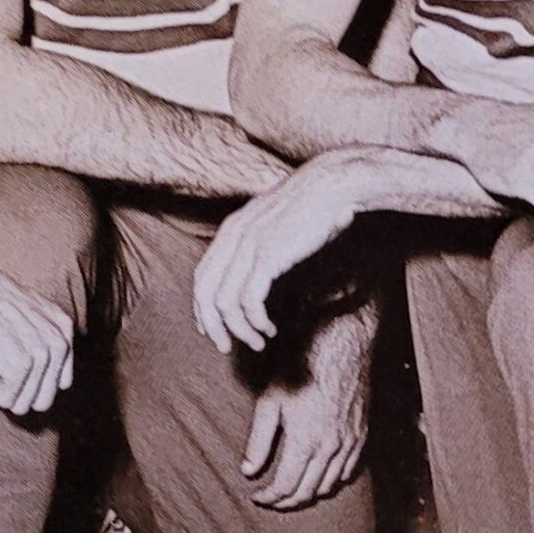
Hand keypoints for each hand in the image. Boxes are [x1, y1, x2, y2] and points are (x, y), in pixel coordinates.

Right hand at [0, 235, 75, 417]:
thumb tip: (57, 383)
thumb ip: (47, 339)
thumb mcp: (31, 312)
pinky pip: (6, 400)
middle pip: (43, 400)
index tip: (12, 351)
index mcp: (64, 329)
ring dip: (2, 387)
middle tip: (1, 356)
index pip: (60, 384)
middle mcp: (59, 343)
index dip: (30, 378)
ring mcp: (41, 354)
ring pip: (24, 405)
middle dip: (18, 389)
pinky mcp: (21, 365)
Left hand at [194, 156, 361, 352]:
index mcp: (231, 229)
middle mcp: (233, 237)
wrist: (331, 185)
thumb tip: (257, 275)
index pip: (202, 276)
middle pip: (205, 292)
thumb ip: (259, 245)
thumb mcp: (274, 224)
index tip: (212, 328)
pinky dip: (256, 321)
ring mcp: (249, 246)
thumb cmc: (311, 206)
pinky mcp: (268, 256)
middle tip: (225, 347)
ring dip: (240, 329)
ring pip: (225, 302)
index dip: (202, 307)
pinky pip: (249, 300)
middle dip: (212, 326)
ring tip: (258, 341)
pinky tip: (269, 328)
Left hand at [242, 304, 377, 509]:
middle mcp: (330, 448)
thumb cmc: (300, 367)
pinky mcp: (361, 435)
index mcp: (305, 442)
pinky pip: (349, 472)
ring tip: (292, 493)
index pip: (286, 487)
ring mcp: (349, 443)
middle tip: (272, 499)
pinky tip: (321, 478)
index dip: (269, 497)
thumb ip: (259, 440)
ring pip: (330, 486)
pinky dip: (332, 482)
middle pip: (308, 492)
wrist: (340, 344)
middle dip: (287, 501)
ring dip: (309, 495)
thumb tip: (248, 471)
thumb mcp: (270, 401)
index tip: (257, 497)